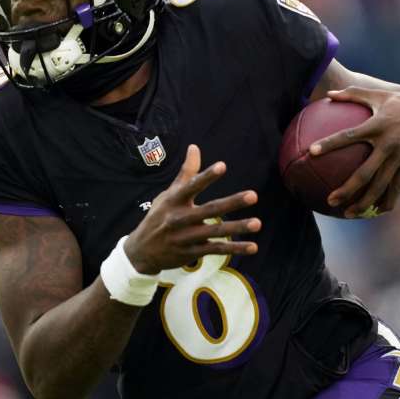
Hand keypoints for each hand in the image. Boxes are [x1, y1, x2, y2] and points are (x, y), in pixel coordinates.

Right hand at [124, 145, 260, 272]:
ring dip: (237, 228)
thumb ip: (186, 173)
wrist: (141, 250)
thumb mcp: (168, 195)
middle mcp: (180, 218)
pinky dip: (234, 249)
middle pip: (209, 209)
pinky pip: (216, 249)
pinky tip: (252, 246)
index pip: (191, 186)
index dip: (206, 176)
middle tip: (253, 195)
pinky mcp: (192, 252)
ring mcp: (186, 237)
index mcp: (174, 201)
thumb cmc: (158, 217)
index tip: (222, 166)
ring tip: (257, 223)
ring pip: (216, 231)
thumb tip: (195, 147)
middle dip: (231, 203)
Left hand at [309, 87, 399, 216]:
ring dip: (365, 202)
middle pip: (365, 172)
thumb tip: (328, 94)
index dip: (330, 143)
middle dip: (348, 189)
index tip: (312, 151)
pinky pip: (397, 187)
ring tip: (348, 214)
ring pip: (381, 186)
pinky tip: (375, 212)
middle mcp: (388, 145)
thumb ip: (353, 94)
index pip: (349, 136)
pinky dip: (387, 201)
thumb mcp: (379, 94)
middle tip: (330, 200)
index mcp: (377, 126)